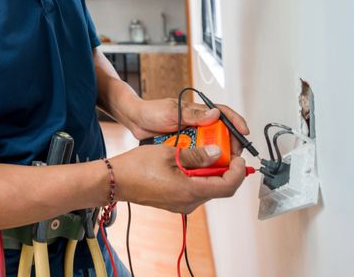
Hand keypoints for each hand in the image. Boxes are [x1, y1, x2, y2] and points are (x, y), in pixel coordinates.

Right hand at [110, 144, 246, 213]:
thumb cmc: (137, 167)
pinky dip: (198, 175)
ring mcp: (181, 204)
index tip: (239, 157)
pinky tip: (190, 160)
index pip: (227, 186)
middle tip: (224, 149)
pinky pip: (194, 189)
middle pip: (218, 187)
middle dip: (225, 168)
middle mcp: (188, 202)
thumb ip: (196, 154)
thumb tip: (217, 152)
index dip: (238, 171)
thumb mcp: (169, 153)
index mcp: (190, 191)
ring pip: (206, 187)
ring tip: (205, 151)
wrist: (114, 181)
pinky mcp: (174, 201)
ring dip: (211, 170)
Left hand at [128, 98, 250, 154]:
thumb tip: (215, 114)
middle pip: (223, 135)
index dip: (236, 123)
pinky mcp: (186, 149)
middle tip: (234, 157)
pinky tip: (207, 170)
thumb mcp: (171, 111)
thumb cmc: (152, 112)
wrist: (135, 122)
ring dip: (218, 157)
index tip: (244, 133)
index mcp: (199, 113)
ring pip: (212, 149)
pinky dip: (204, 163)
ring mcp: (193, 138)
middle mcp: (199, 125)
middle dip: (231, 145)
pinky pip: (199, 157)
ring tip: (223, 166)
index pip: (224, 114)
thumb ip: (192, 114)